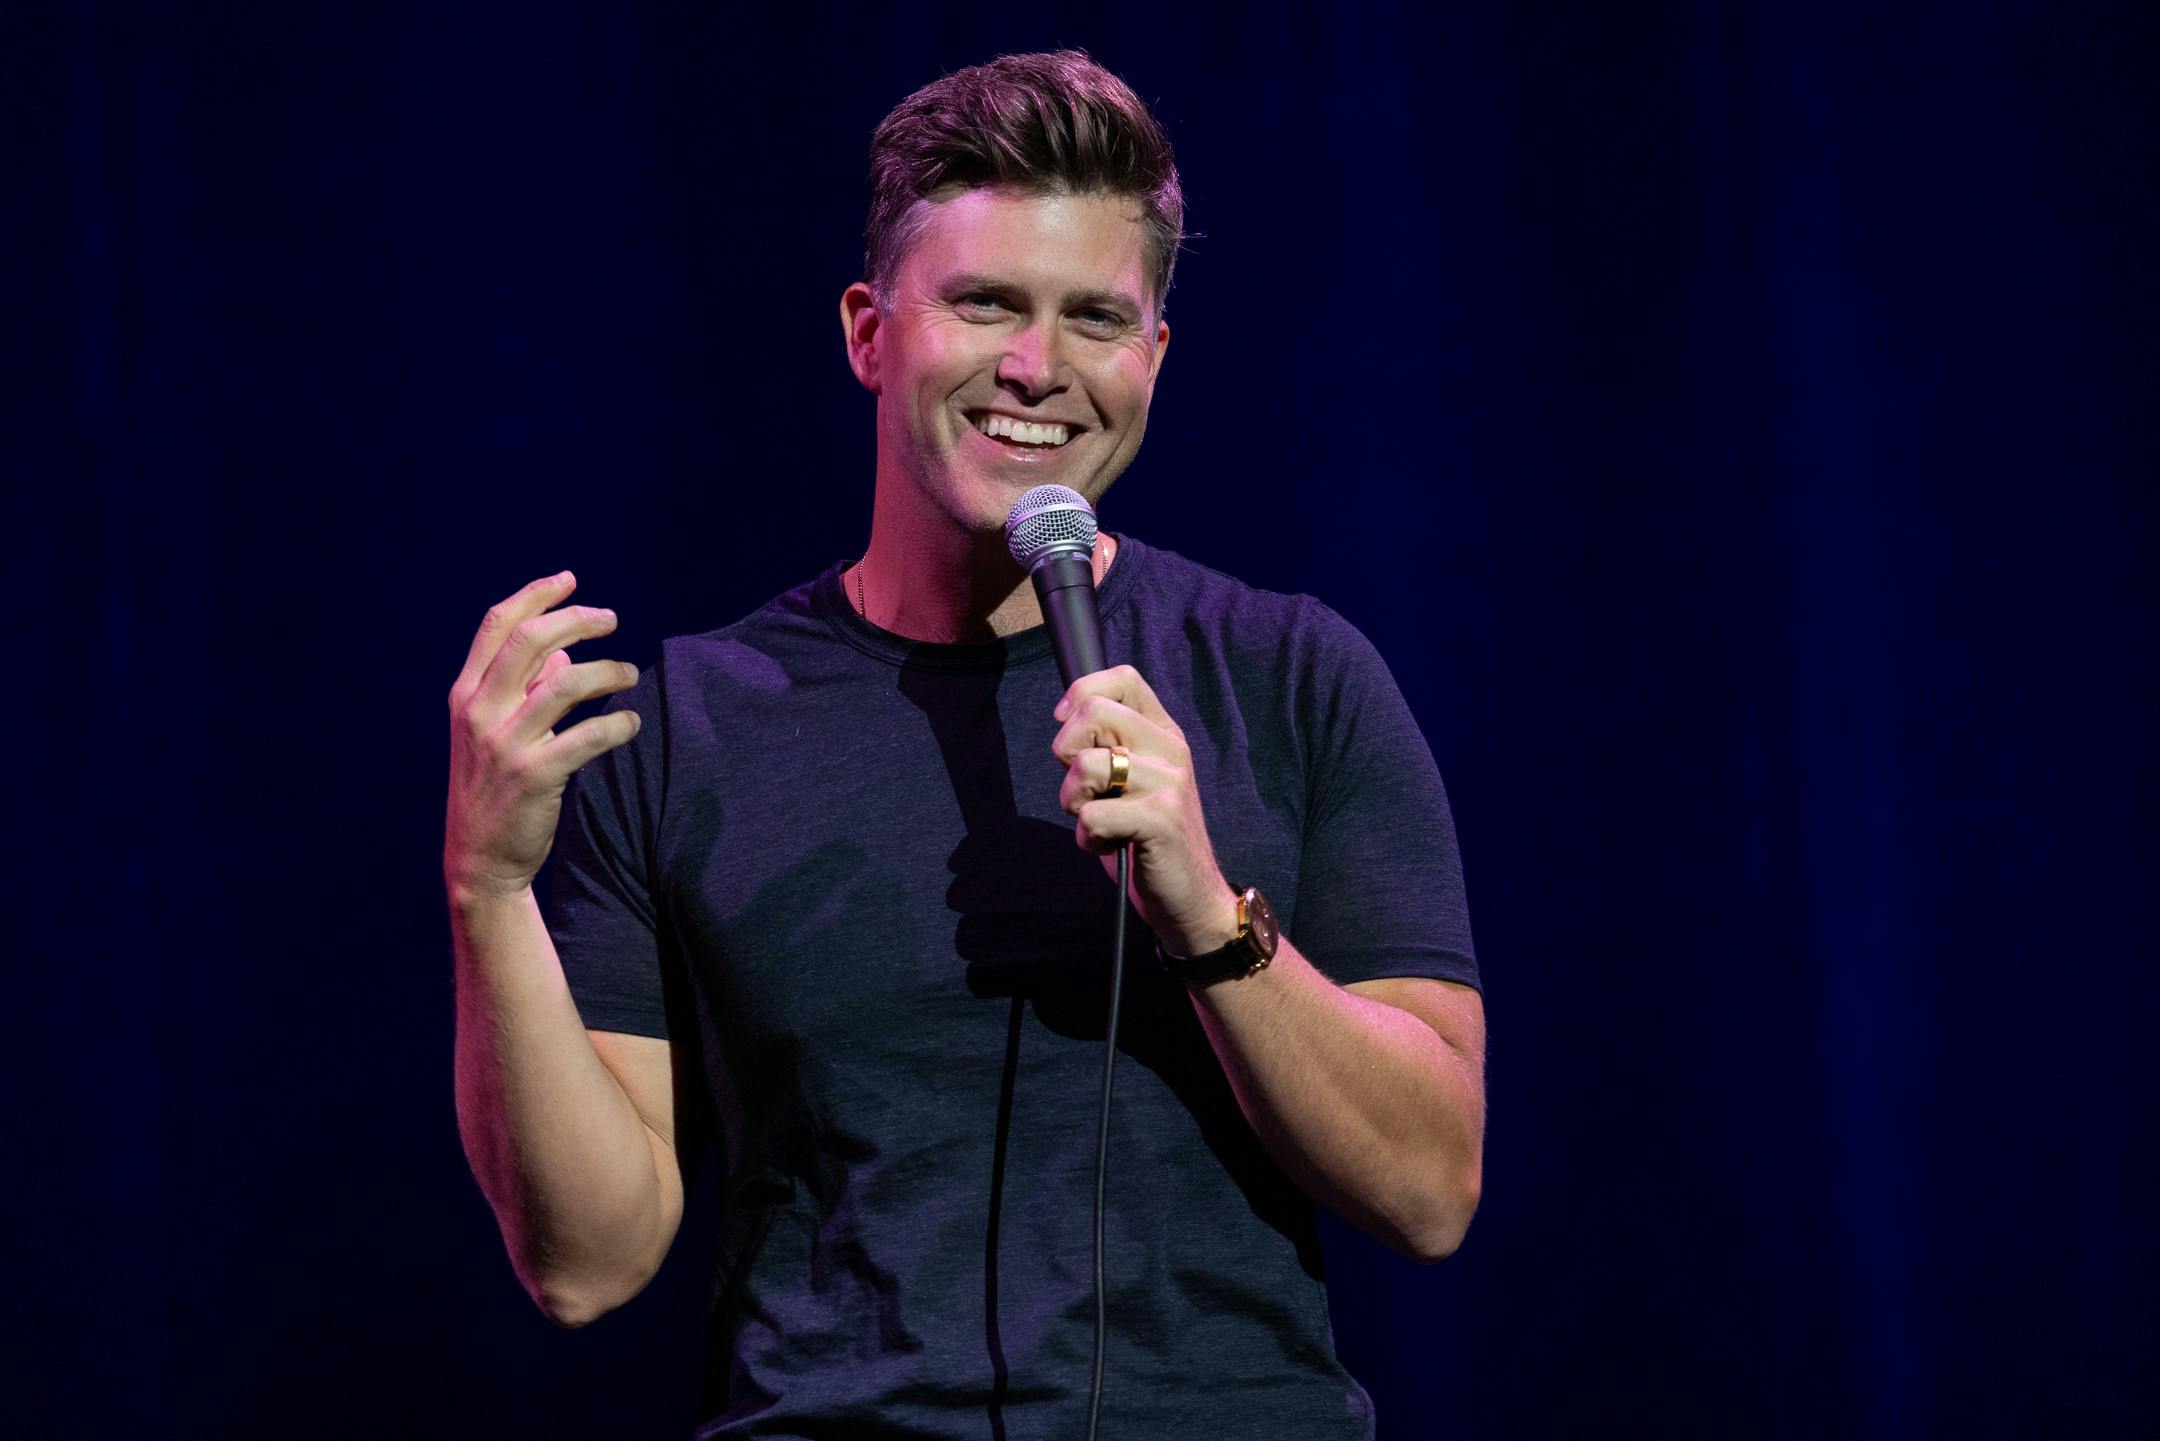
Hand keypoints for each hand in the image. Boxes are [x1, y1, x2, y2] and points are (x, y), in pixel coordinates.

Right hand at [444, 571, 641, 903]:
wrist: (479, 861)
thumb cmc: (494, 789)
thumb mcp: (495, 733)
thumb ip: (524, 688)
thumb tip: (565, 650)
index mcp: (466, 695)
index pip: (496, 626)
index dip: (534, 596)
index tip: (569, 580)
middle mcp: (480, 712)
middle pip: (530, 640)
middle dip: (576, 619)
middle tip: (611, 619)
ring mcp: (505, 744)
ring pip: (565, 683)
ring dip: (607, 671)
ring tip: (631, 674)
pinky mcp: (534, 776)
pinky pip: (587, 737)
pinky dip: (617, 725)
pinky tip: (631, 723)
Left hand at [1051, 665, 1239, 956]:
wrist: (1190, 898)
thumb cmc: (1145, 839)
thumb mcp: (1129, 780)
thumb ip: (1106, 744)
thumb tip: (1063, 715)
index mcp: (1163, 733)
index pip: (1122, 679)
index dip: (1081, 695)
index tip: (1070, 731)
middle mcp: (1171, 749)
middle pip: (1093, 712)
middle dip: (1066, 753)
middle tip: (1086, 789)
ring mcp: (1170, 782)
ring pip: (1084, 765)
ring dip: (1074, 803)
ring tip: (1100, 822)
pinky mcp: (1161, 819)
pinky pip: (1091, 815)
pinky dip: (1087, 838)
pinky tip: (1109, 846)